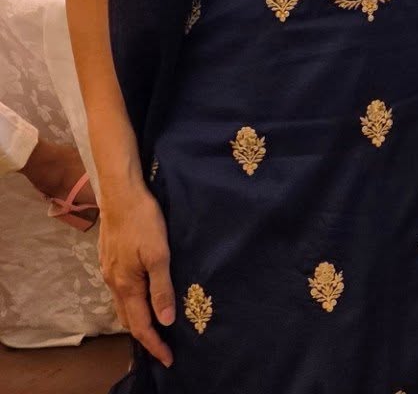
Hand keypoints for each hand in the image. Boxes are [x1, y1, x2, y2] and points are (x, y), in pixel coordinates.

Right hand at [98, 179, 174, 366]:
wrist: (121, 195)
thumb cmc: (143, 222)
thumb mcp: (158, 254)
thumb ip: (161, 288)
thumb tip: (166, 322)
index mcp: (127, 286)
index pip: (141, 326)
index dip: (155, 344)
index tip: (169, 359)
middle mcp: (114, 284)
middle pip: (129, 320)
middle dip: (146, 336)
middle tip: (163, 348)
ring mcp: (110, 272)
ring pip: (124, 305)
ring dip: (138, 319)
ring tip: (156, 326)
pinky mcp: (111, 260)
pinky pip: (122, 291)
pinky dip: (133, 302)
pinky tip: (143, 296)